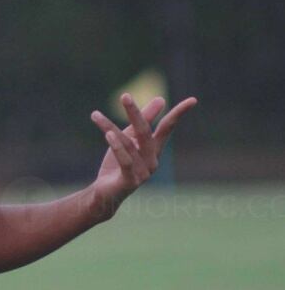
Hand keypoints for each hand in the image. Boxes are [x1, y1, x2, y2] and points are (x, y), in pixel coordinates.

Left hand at [89, 94, 197, 214]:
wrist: (105, 194)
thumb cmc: (118, 164)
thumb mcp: (129, 139)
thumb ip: (143, 120)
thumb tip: (161, 99)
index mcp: (153, 149)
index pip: (167, 128)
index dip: (179, 114)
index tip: (193, 100)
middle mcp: (152, 160)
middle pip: (145, 132)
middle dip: (135, 113)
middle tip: (124, 95)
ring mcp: (143, 172)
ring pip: (127, 144)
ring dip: (109, 128)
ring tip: (95, 115)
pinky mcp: (130, 181)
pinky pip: (126, 161)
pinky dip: (117, 147)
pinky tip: (108, 134)